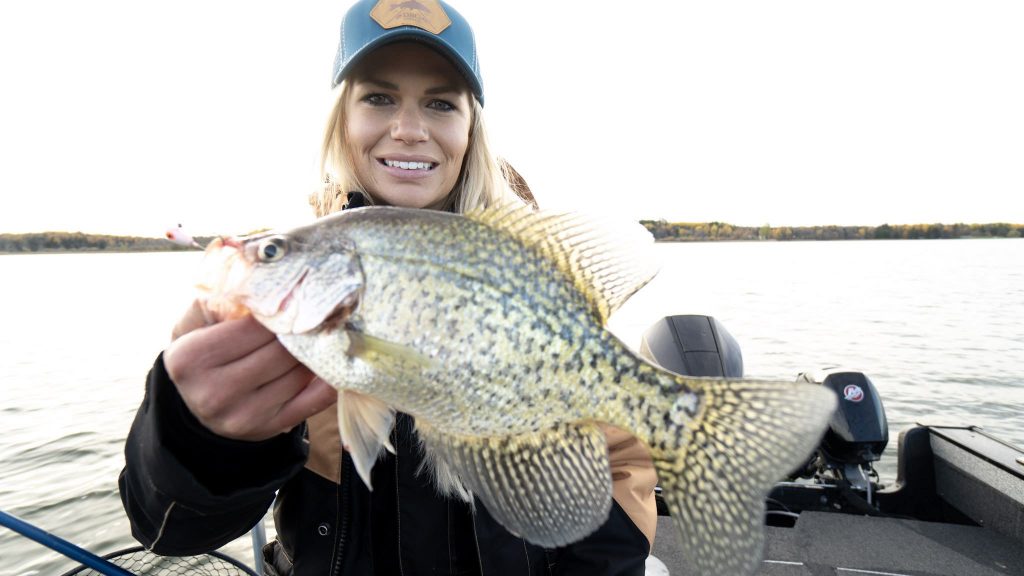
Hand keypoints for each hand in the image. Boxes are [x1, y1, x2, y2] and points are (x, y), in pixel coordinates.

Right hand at [163, 300, 336, 441]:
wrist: (195, 407)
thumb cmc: (200, 355)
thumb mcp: (193, 325)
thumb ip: (217, 300)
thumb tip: (257, 282)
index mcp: (191, 359)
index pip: (253, 328)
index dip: (279, 313)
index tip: (296, 299)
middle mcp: (214, 392)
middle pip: (280, 352)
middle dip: (301, 332)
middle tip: (319, 315)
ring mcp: (243, 415)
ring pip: (299, 374)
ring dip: (315, 354)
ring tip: (324, 336)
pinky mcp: (268, 429)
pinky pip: (313, 401)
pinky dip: (328, 381)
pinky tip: (334, 364)